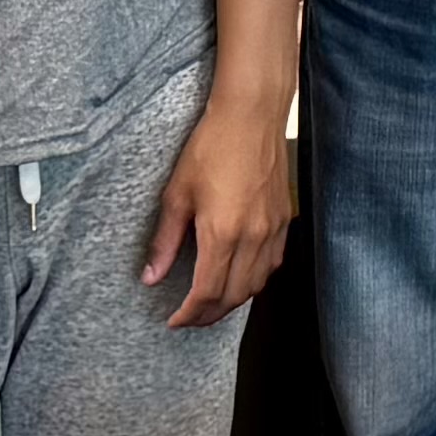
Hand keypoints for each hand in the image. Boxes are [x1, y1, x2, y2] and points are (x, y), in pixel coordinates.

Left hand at [144, 89, 295, 328]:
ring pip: (257, 284)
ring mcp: (273, 229)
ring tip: (212, 302)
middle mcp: (253, 237)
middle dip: (209, 315)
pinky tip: (240, 276)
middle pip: (234, 296)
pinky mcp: (285, 219)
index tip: (174, 320)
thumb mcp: (177, 193)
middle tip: (189, 318)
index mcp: (223, 233)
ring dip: (233, 301)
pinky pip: (273, 263)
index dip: (189, 314)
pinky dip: (255, 279)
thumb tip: (151, 277)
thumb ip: (165, 241)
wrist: (252, 115)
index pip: (207, 292)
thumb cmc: (211, 146)